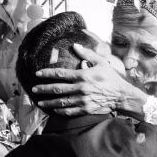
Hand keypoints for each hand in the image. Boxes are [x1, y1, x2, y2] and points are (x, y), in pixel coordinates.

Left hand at [32, 45, 147, 116]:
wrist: (121, 95)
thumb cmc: (111, 78)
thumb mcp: (102, 62)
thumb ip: (87, 54)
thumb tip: (75, 45)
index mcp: (83, 75)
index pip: (60, 74)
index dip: (47, 74)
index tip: (38, 74)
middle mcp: (80, 88)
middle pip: (57, 89)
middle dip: (44, 89)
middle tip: (34, 89)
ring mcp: (82, 100)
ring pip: (61, 101)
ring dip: (49, 101)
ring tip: (40, 101)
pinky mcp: (86, 109)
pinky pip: (69, 111)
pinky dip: (60, 110)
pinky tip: (54, 109)